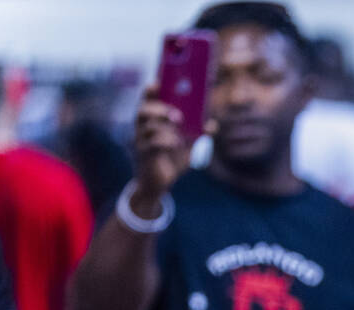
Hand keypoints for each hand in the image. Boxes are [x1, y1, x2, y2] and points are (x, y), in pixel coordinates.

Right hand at [132, 84, 213, 206]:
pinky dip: (165, 141)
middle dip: (159, 108)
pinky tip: (175, 143)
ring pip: (147, 126)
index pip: (146, 101)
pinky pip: (151, 144)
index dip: (150, 91)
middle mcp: (142, 129)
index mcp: (151, 122)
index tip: (158, 82)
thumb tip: (213, 124)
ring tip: (179, 124)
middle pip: (142, 110)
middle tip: (178, 114)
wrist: (159, 184)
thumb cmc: (171, 160)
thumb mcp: (188, 146)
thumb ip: (198, 134)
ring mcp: (141, 142)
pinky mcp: (144, 155)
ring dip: (163, 124)